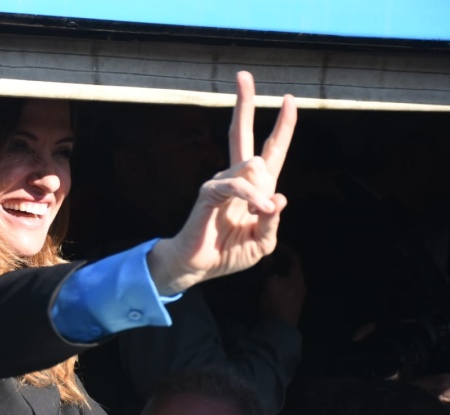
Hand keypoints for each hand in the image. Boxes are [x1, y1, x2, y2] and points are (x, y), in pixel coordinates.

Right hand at [149, 71, 296, 294]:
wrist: (199, 266)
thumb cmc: (229, 253)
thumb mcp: (262, 241)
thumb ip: (273, 221)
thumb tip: (278, 196)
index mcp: (254, 187)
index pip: (270, 151)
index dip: (282, 126)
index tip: (288, 99)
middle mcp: (237, 178)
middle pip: (241, 133)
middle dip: (243, 102)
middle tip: (243, 75)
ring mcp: (221, 182)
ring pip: (254, 165)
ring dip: (264, 193)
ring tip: (259, 216)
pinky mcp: (209, 191)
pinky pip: (238, 185)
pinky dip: (253, 198)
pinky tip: (258, 211)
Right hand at [259, 245, 305, 325]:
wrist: (279, 328)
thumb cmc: (276, 302)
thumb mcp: (270, 282)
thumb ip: (269, 269)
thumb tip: (267, 259)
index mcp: (298, 276)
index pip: (294, 256)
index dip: (284, 248)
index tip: (273, 244)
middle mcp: (300, 284)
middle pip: (291, 267)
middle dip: (279, 260)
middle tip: (267, 256)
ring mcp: (296, 295)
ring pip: (287, 277)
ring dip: (277, 271)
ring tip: (265, 269)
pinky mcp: (291, 304)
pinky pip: (284, 286)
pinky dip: (276, 281)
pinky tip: (267, 284)